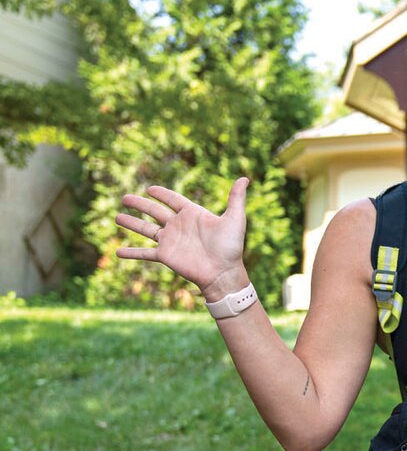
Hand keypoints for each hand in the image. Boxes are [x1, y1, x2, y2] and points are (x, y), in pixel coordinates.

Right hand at [117, 178, 249, 298]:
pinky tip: (117, 252)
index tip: (149, 189)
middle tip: (125, 198)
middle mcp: (179, 226)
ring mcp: (170, 241)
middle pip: (154, 212)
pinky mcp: (165, 256)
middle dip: (139, 205)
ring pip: (146, 229)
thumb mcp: (235, 219)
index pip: (173, 200)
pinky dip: (131, 253)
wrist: (224, 272)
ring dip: (131, 223)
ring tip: (116, 217)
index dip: (162, 194)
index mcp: (193, 214)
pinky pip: (144, 254)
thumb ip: (236, 198)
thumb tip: (245, 178)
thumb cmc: (231, 247)